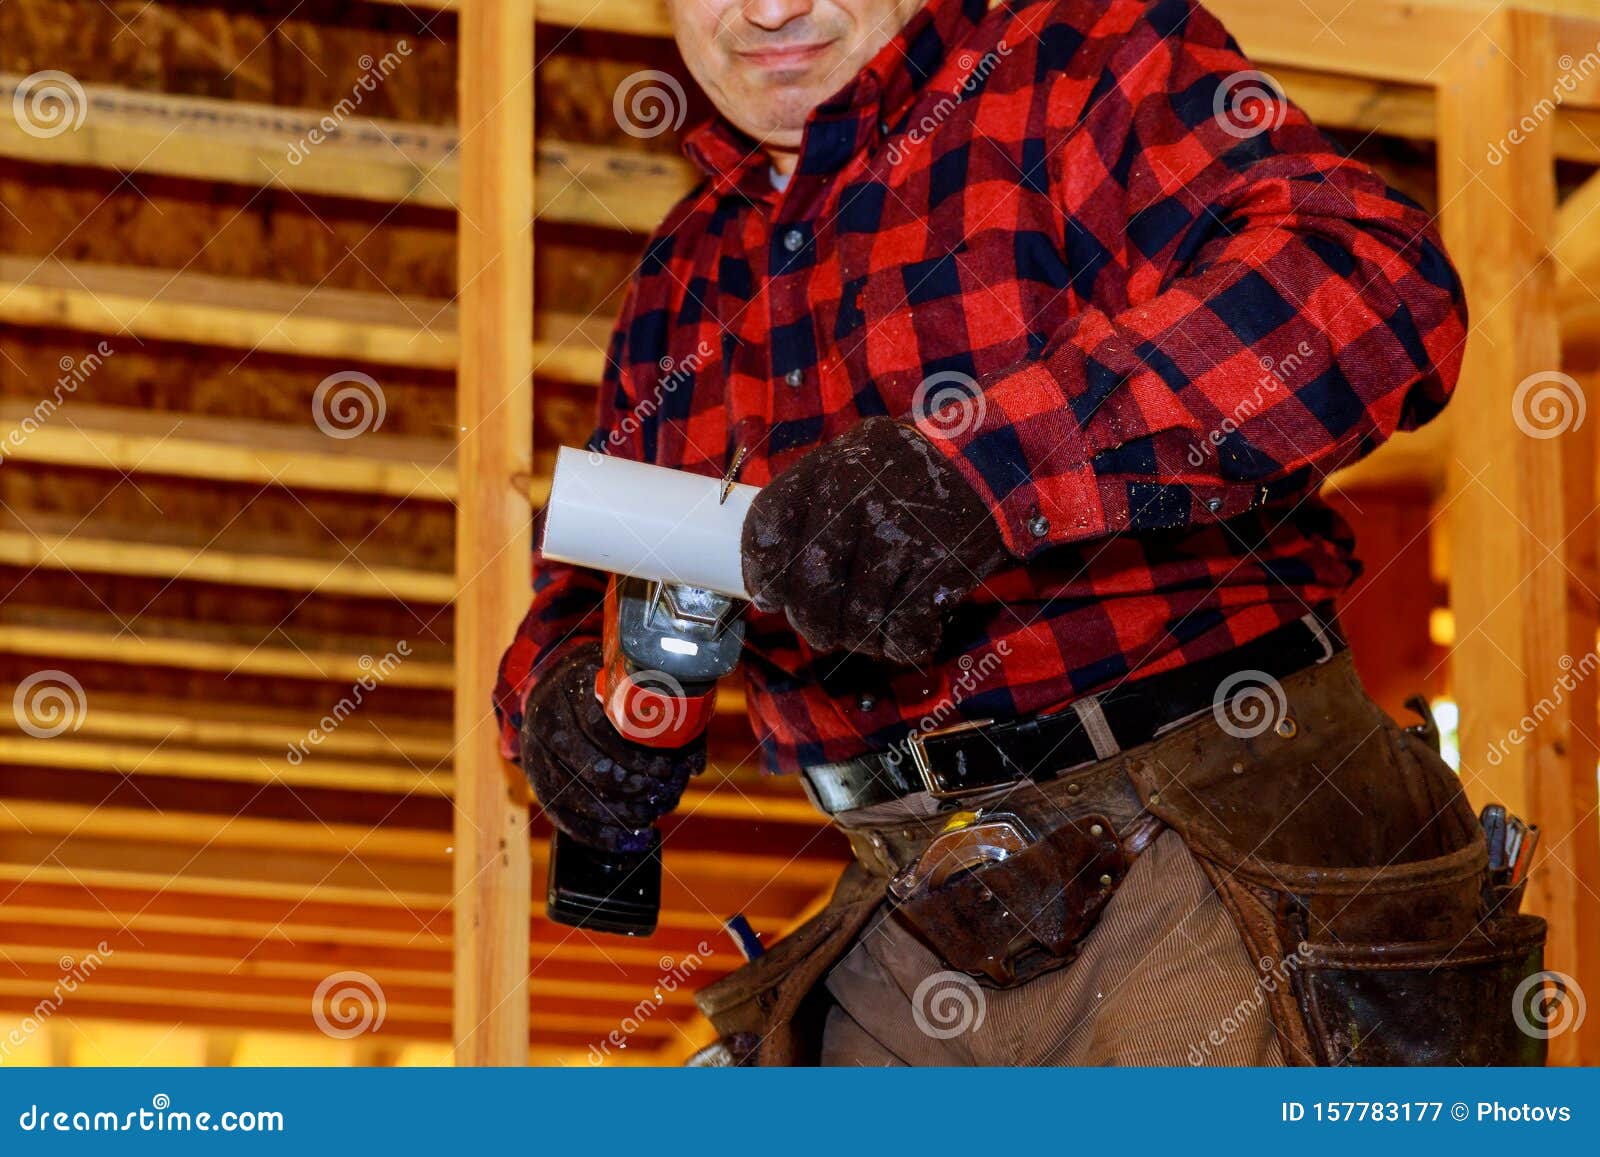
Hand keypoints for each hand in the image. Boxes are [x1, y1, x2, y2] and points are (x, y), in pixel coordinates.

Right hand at [519, 642, 704, 851]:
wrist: (553, 692)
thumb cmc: (605, 691)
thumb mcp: (632, 687)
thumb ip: (668, 716)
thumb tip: (695, 766)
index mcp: (572, 689)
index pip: (601, 727)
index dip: (635, 755)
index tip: (664, 770)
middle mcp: (548, 722)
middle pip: (590, 768)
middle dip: (632, 789)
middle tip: (662, 796)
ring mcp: (537, 756)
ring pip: (578, 798)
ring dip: (621, 814)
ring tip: (652, 816)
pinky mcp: (538, 785)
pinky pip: (566, 821)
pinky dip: (602, 836)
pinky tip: (632, 841)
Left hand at [741, 417, 1006, 664]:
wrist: (986, 461)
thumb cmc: (903, 474)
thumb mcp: (851, 461)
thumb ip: (810, 507)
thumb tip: (767, 585)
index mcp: (827, 469)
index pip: (769, 523)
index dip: (761, 571)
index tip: (769, 597)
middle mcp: (857, 496)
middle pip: (810, 582)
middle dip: (810, 620)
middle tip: (820, 630)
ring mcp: (900, 531)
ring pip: (856, 615)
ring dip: (857, 638)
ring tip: (865, 636)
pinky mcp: (939, 563)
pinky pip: (903, 627)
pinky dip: (898, 645)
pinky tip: (904, 637)